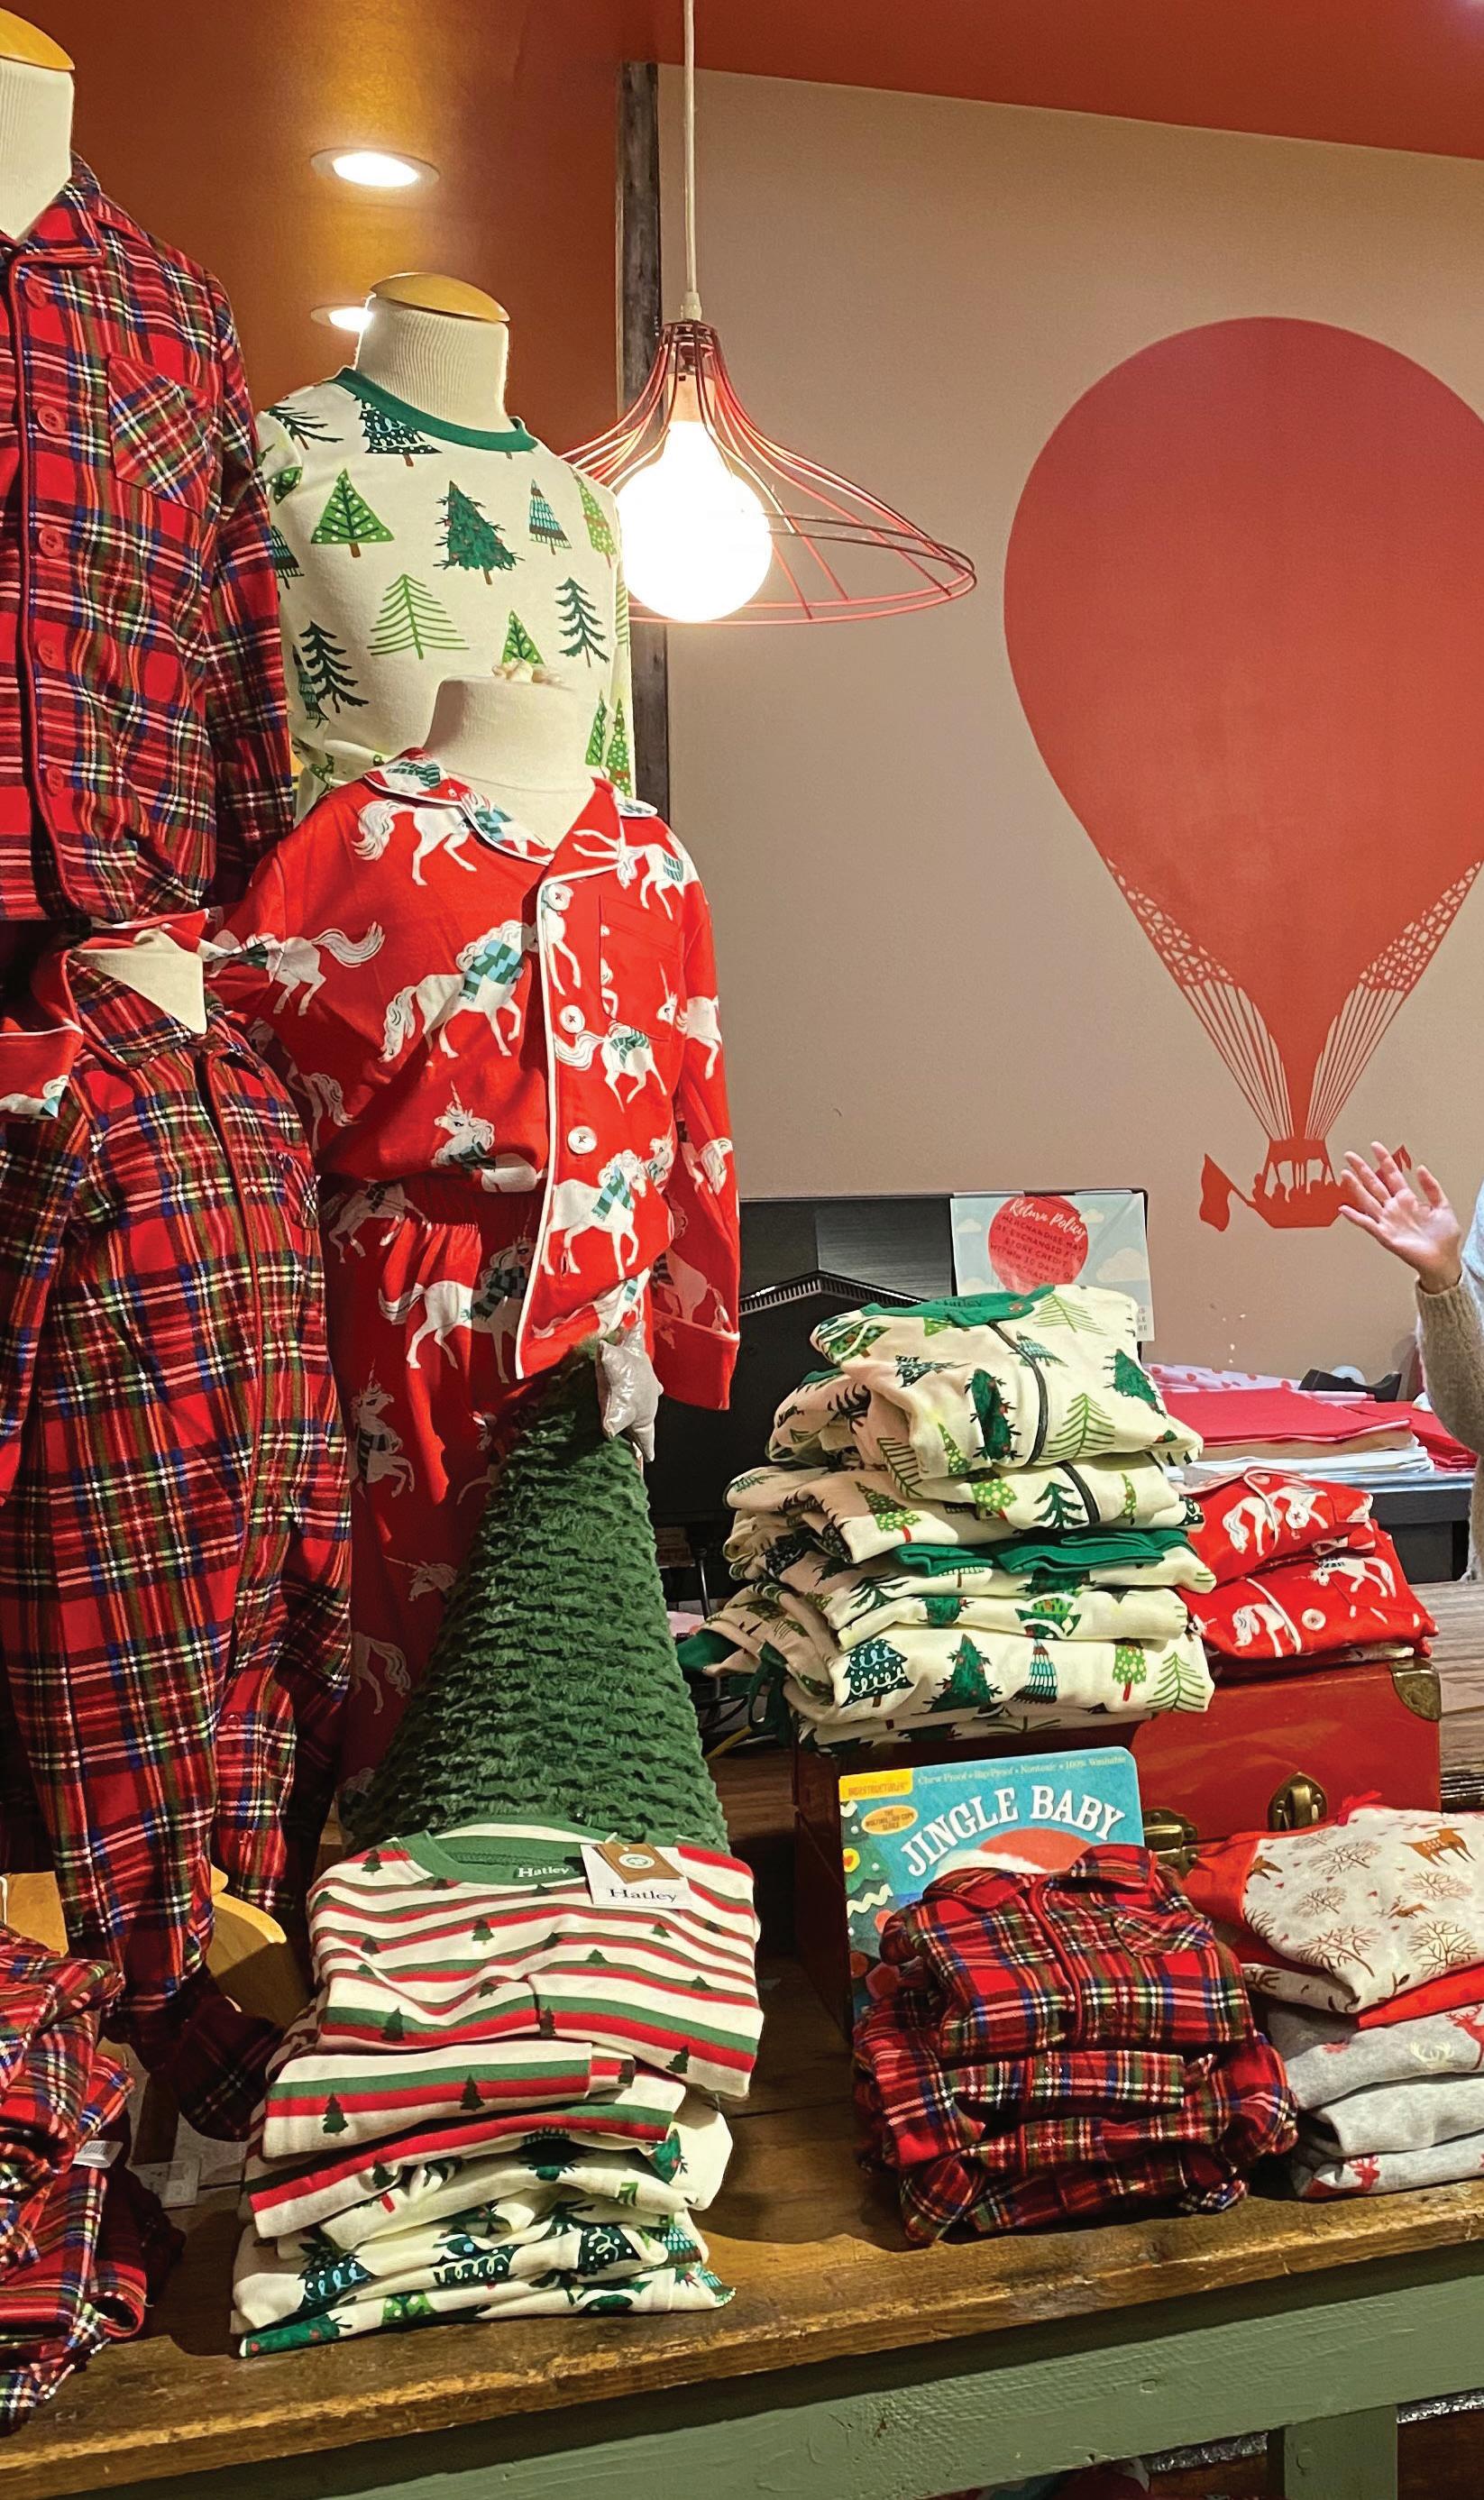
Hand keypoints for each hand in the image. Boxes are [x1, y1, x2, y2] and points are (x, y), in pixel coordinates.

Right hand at [1341, 1145, 1462, 1293]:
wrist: (1442, 1260)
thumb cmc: (1443, 1238)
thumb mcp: (1443, 1206)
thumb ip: (1432, 1187)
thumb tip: (1421, 1168)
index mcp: (1408, 1200)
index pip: (1392, 1175)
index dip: (1384, 1160)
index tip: (1375, 1147)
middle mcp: (1394, 1209)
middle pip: (1375, 1184)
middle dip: (1363, 1169)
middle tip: (1350, 1156)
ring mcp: (1388, 1221)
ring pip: (1368, 1200)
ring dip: (1356, 1188)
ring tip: (1346, 1174)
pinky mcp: (1385, 1235)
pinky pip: (1367, 1224)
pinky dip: (1355, 1217)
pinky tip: (1344, 1209)